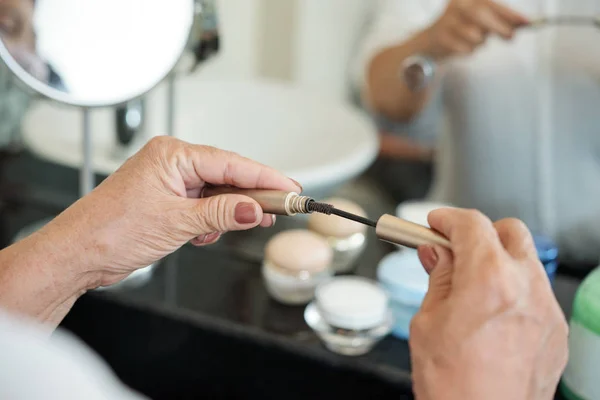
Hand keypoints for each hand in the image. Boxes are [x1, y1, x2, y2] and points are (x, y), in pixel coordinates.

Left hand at [43, 136, 300, 287]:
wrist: (77, 255)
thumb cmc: (110, 231)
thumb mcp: (176, 222)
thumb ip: (221, 213)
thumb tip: (255, 209)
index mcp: (171, 155)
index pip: (231, 163)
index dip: (266, 177)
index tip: (291, 188)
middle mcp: (171, 163)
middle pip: (227, 175)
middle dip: (250, 197)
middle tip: (278, 210)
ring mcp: (169, 182)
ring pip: (217, 192)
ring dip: (228, 212)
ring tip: (234, 227)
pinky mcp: (166, 200)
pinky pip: (202, 205)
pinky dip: (211, 220)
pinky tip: (205, 233)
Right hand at [411, 209, 567, 399]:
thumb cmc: (453, 385)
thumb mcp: (428, 322)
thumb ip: (437, 278)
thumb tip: (435, 254)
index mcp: (489, 279)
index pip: (471, 224)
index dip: (447, 219)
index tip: (435, 225)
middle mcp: (526, 287)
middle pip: (509, 231)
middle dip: (480, 232)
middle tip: (454, 250)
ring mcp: (546, 311)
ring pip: (527, 261)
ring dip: (499, 261)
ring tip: (472, 286)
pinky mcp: (555, 333)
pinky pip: (537, 294)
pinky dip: (514, 290)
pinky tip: (492, 314)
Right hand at [423, 0, 528, 59]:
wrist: (431, 41)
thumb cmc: (462, 27)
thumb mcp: (482, 18)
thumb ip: (503, 19)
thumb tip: (526, 23)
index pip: (492, 3)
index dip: (510, 14)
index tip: (527, 23)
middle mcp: (457, 5)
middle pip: (482, 16)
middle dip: (500, 28)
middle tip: (511, 38)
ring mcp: (447, 21)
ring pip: (475, 35)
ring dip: (480, 42)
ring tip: (475, 40)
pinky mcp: (441, 38)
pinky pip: (465, 48)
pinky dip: (469, 50)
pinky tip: (462, 46)